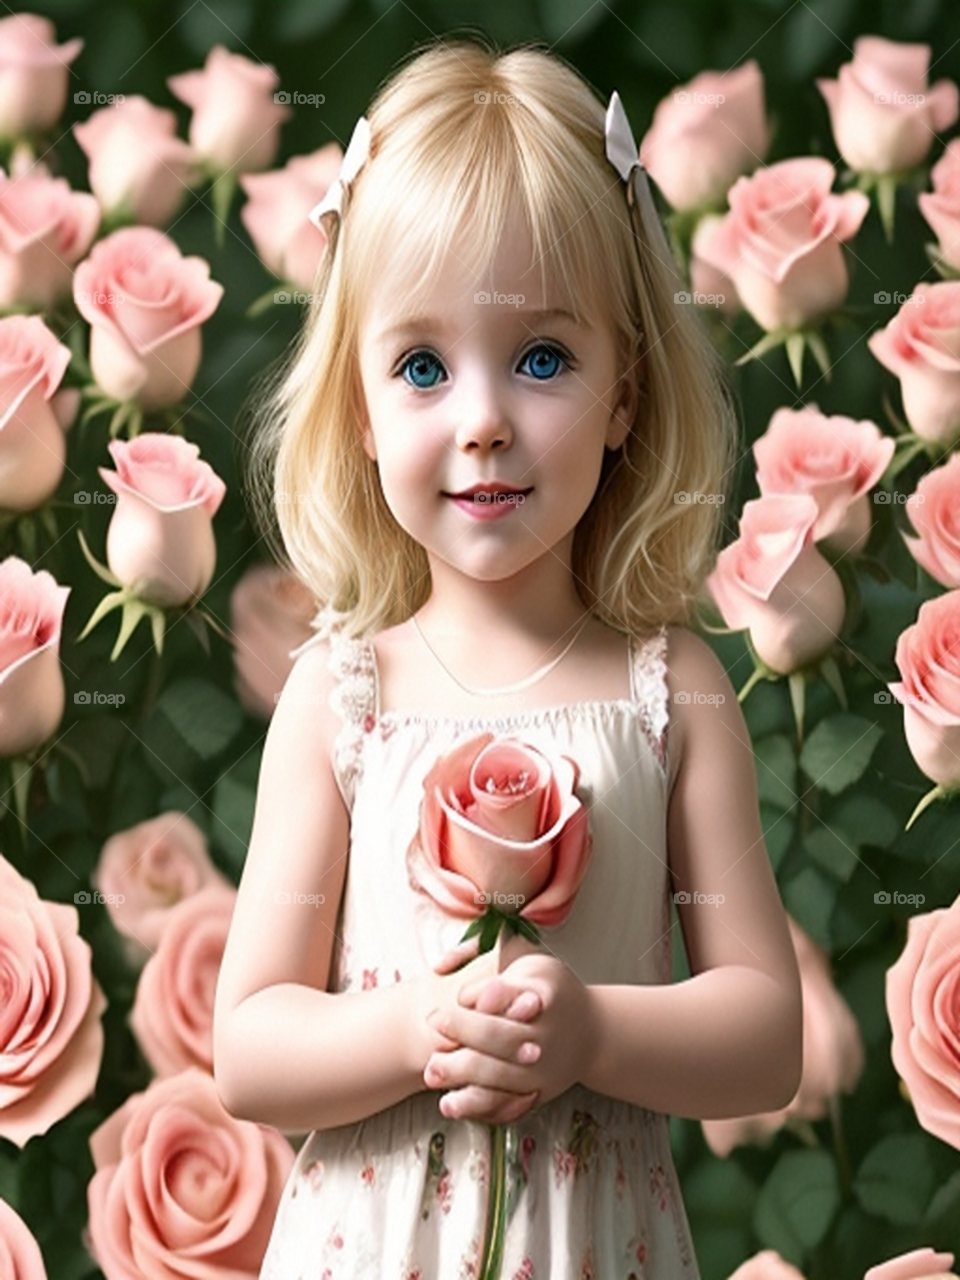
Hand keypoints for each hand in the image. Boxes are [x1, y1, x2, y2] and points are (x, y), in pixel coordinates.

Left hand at [427, 932, 596, 1118]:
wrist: (590, 1033)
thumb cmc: (548, 990)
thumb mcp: (527, 960)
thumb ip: (489, 960)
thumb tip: (449, 977)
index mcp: (546, 996)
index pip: (515, 996)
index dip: (487, 996)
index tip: (460, 996)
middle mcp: (547, 1036)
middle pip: (502, 1038)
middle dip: (464, 1032)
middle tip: (434, 1024)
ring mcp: (544, 1069)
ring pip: (499, 1077)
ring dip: (462, 1075)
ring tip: (432, 1071)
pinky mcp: (538, 1094)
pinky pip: (505, 1106)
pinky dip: (476, 1107)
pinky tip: (450, 1102)